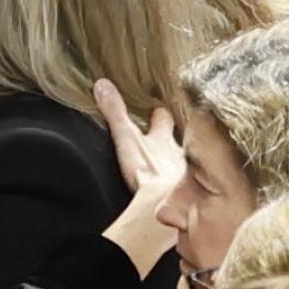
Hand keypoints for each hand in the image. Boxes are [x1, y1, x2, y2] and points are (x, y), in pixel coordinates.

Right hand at [94, 79, 182, 279]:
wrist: (164, 203)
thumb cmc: (148, 171)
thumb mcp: (126, 137)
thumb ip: (115, 112)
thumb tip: (103, 85)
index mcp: (162, 138)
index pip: (163, 118)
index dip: (159, 114)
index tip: (156, 110)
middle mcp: (177, 153)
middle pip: (177, 139)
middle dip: (171, 137)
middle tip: (165, 136)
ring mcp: (184, 174)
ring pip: (183, 162)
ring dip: (177, 162)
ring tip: (172, 165)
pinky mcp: (185, 195)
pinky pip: (184, 187)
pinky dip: (180, 187)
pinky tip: (175, 191)